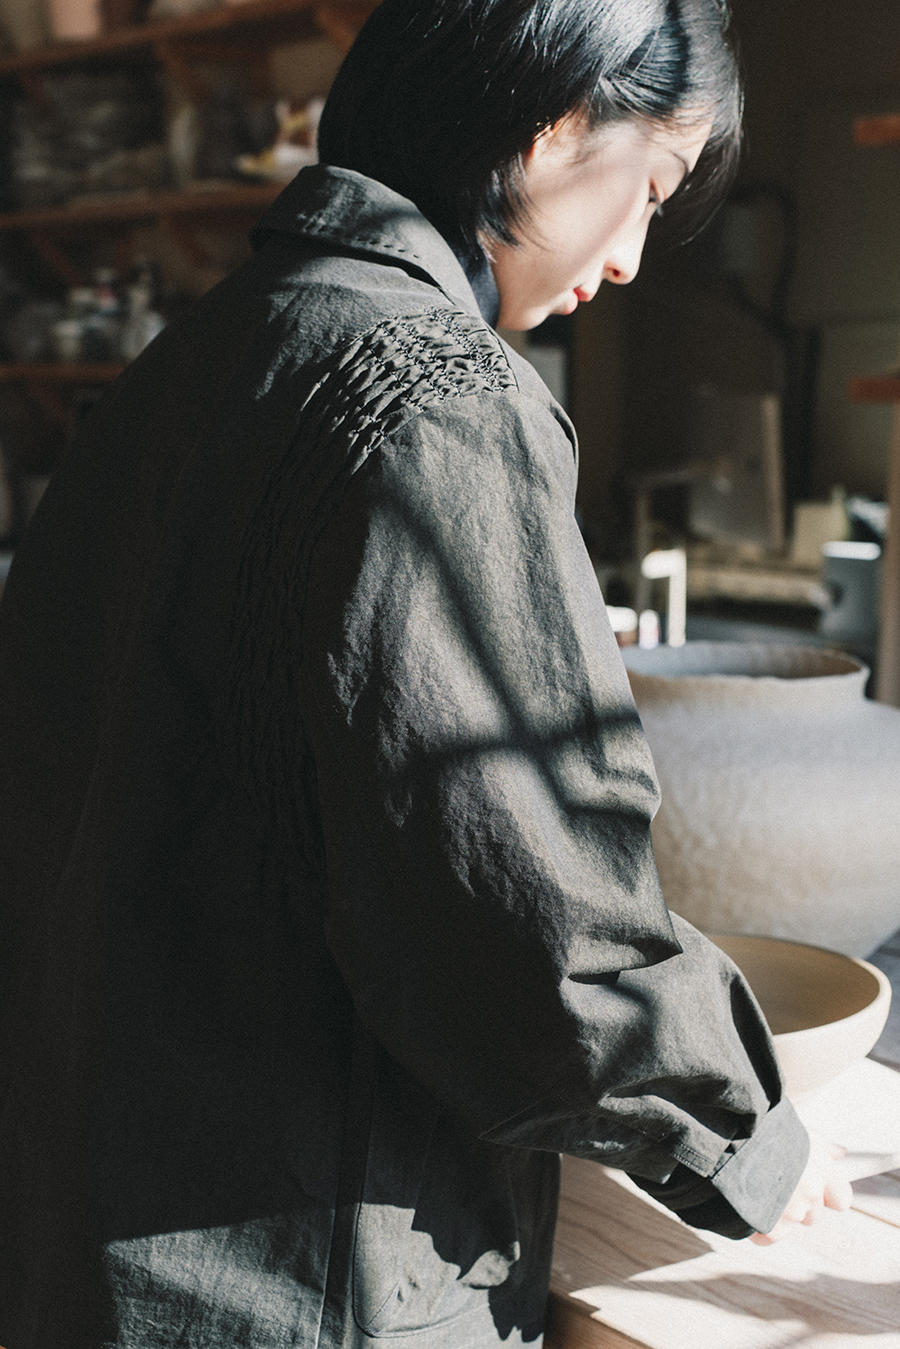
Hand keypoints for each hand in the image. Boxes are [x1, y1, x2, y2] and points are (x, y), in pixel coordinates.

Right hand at [749, 1130, 852, 1244]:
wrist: (726, 1139)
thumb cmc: (761, 1130)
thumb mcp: (794, 1130)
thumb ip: (821, 1145)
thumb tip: (841, 1152)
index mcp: (821, 1168)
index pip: (841, 1199)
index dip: (827, 1195)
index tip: (812, 1186)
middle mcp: (810, 1193)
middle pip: (811, 1214)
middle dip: (796, 1203)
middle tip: (770, 1180)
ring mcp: (791, 1213)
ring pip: (790, 1225)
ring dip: (776, 1215)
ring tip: (754, 1188)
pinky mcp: (771, 1229)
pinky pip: (767, 1237)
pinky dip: (756, 1228)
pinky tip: (744, 1206)